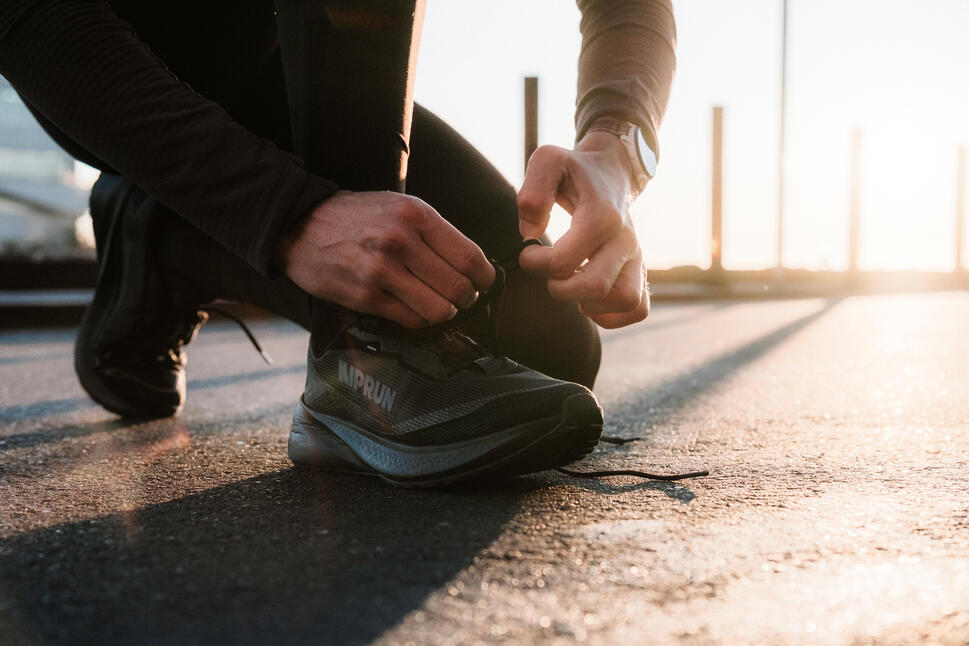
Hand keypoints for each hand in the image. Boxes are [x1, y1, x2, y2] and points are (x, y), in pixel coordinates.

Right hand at [277, 190, 495, 328]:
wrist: (300, 225)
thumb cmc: (355, 216)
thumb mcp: (398, 206)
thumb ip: (433, 231)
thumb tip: (471, 263)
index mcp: (416, 214)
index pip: (469, 256)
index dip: (484, 276)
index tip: (483, 282)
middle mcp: (401, 241)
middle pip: (458, 286)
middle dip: (467, 298)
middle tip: (463, 297)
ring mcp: (382, 271)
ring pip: (438, 308)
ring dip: (445, 312)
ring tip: (440, 306)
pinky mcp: (365, 296)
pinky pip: (411, 319)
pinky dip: (420, 320)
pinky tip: (415, 309)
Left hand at [516, 132, 648, 328]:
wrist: (611, 172)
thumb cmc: (575, 170)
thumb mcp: (548, 161)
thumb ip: (533, 192)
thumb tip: (530, 232)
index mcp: (602, 216)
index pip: (564, 261)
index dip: (535, 263)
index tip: (528, 251)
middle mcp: (625, 239)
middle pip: (595, 287)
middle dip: (560, 289)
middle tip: (548, 272)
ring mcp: (637, 257)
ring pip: (625, 300)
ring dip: (590, 303)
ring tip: (571, 284)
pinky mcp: (640, 271)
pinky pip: (638, 308)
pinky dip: (612, 314)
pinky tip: (588, 298)